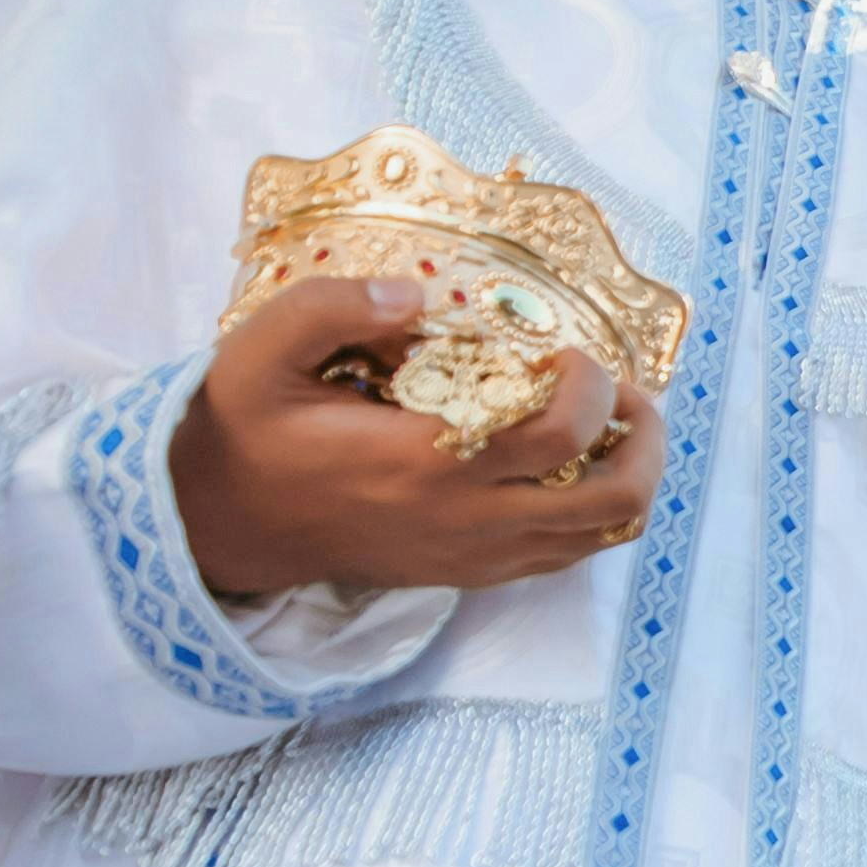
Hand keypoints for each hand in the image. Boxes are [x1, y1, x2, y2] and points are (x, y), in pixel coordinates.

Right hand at [172, 269, 654, 599]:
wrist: (224, 520)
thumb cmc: (250, 428)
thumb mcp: (262, 350)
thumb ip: (333, 307)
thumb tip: (415, 293)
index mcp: (423, 461)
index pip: (557, 437)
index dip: (591, 388)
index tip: (570, 353)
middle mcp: (463, 520)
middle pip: (609, 500)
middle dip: (642, 438)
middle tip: (626, 390)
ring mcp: (473, 555)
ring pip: (600, 535)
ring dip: (629, 474)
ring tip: (612, 422)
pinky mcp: (470, 573)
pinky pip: (566, 554)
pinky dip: (593, 508)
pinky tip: (571, 462)